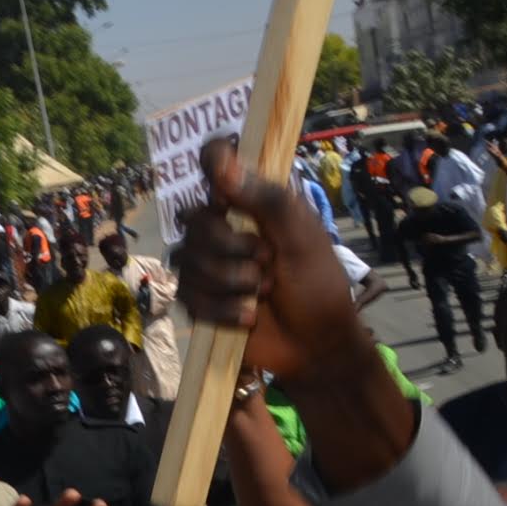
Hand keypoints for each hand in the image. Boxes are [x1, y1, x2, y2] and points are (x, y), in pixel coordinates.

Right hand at [174, 138, 374, 388]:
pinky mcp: (198, 298)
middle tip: (267, 261)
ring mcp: (207, 262)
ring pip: (189, 261)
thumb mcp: (302, 238)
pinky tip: (248, 315)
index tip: (224, 188)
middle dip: (230, 248)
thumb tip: (222, 164)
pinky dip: (222, 309)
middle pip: (195, 220)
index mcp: (251, 200)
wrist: (314, 344)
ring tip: (263, 292)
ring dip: (232, 282)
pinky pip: (188, 296)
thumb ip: (267, 200)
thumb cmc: (317, 285)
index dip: (212, 162)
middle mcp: (223, 225)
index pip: (216, 161)